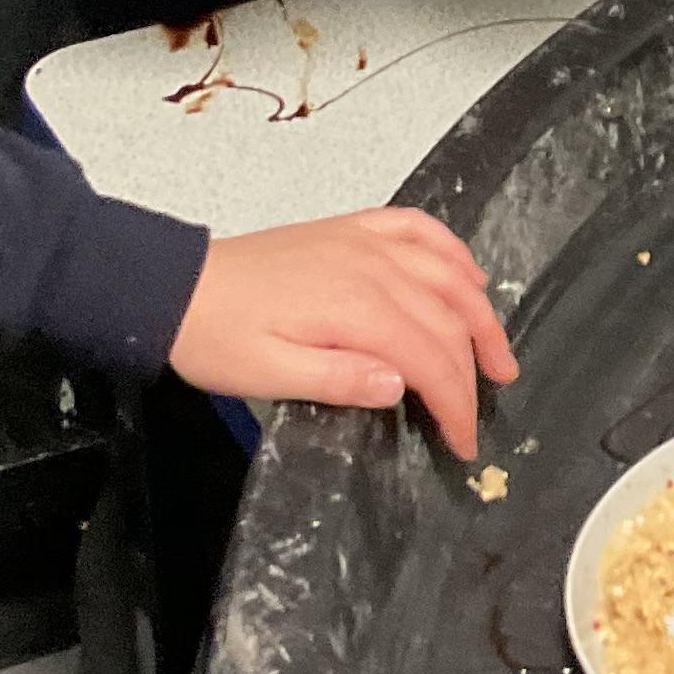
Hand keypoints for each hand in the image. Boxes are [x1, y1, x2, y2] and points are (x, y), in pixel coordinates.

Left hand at [166, 208, 518, 440]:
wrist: (175, 286)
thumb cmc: (215, 339)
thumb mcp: (267, 375)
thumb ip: (338, 379)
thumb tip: (400, 386)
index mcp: (355, 308)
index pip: (429, 358)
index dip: (455, 403)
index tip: (463, 443)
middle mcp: (372, 267)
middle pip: (447, 319)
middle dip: (474, 370)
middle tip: (482, 412)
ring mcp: (364, 242)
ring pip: (447, 273)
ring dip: (481, 313)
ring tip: (498, 355)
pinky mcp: (352, 230)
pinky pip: (419, 229)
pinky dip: (453, 252)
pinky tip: (470, 274)